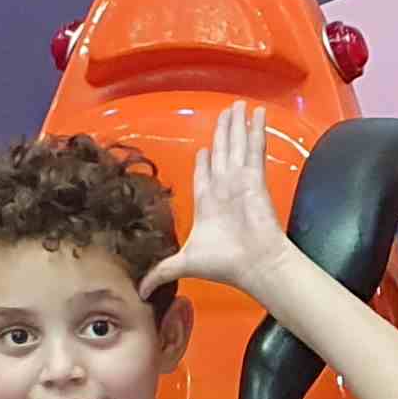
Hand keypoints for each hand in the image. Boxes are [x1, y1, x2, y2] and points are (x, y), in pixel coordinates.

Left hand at [144, 104, 293, 300]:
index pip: (205, 174)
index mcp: (208, 202)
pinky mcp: (253, 177)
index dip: (205, 160)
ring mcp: (239, 179)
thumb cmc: (223, 264)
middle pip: (222, 152)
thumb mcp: (183, 263)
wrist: (252, 264)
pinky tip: (258, 113)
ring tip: (239, 105)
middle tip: (226, 113)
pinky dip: (256, 129)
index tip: (205, 148)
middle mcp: (224, 187)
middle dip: (223, 133)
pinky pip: (254, 147)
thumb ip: (161, 271)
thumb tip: (139, 293)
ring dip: (237, 125)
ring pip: (237, 144)